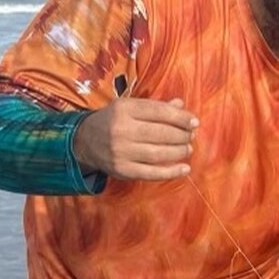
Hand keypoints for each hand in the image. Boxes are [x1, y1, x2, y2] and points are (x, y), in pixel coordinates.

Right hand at [71, 96, 198, 180]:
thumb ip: (155, 106)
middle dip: (182, 135)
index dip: (180, 118)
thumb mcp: (130, 107)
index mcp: (123, 109)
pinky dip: (171, 172)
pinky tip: (185, 169)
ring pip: (158, 153)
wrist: (84, 141)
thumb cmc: (115, 121)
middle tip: (191, 136)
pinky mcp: (122, 170)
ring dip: (179, 152)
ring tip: (188, 149)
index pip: (158, 112)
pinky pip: (151, 173)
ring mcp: (120, 151)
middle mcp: (120, 129)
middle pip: (160, 133)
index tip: (195, 122)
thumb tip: (181, 105)